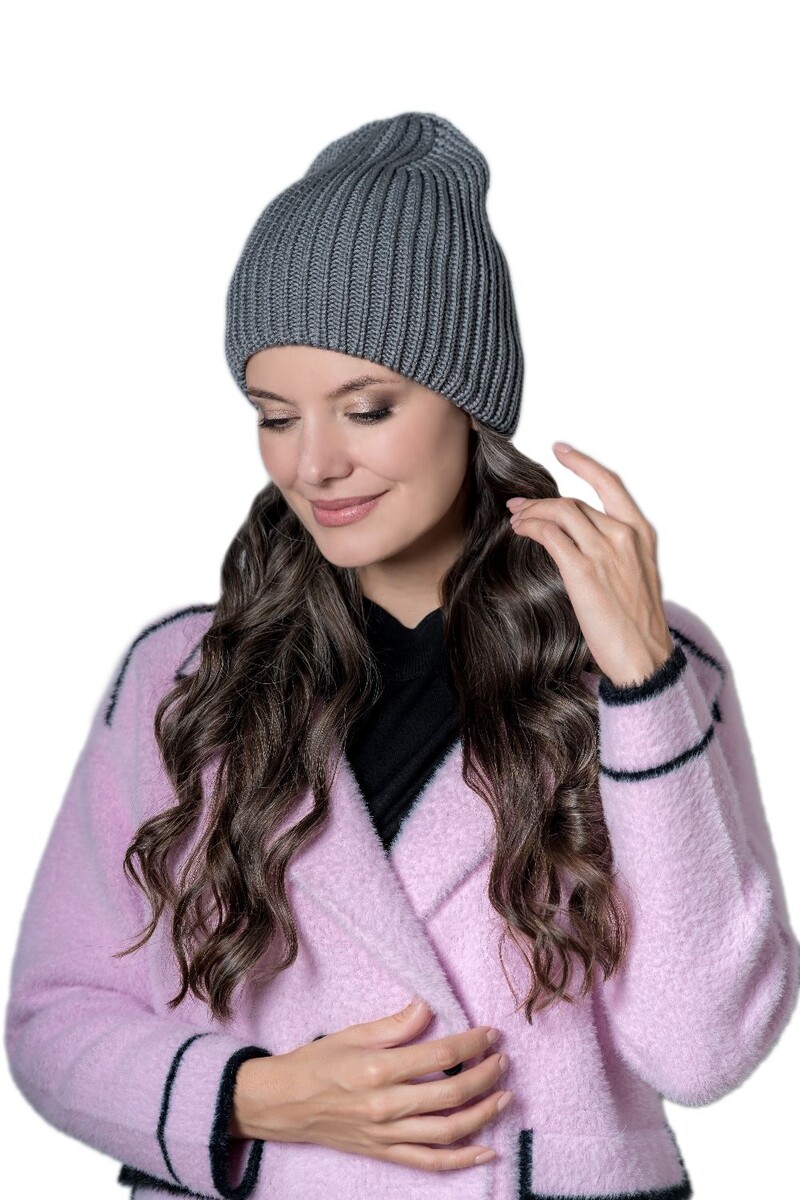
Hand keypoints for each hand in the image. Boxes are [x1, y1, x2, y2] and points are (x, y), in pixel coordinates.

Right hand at [229, 999, 509, 1171]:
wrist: (281, 1104)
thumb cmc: (315, 1063)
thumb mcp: (353, 1034)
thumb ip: (395, 1025)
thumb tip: (429, 1007)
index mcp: (378, 1070)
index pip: (440, 1055)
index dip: (472, 1043)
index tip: (491, 1033)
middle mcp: (386, 1106)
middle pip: (451, 1094)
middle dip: (485, 1076)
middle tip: (503, 1060)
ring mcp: (386, 1135)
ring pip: (447, 1131)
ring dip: (482, 1114)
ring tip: (504, 1096)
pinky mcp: (384, 1153)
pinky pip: (430, 1163)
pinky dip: (462, 1159)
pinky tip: (487, 1150)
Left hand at [506, 442, 674, 687]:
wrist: (645, 658)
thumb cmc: (638, 626)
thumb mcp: (635, 577)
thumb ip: (615, 553)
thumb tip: (581, 542)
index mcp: (641, 534)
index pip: (610, 483)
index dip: (582, 463)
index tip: (561, 450)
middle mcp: (625, 535)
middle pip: (574, 502)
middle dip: (541, 500)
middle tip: (518, 505)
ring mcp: (605, 551)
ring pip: (560, 512)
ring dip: (531, 512)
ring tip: (515, 520)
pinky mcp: (584, 570)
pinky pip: (550, 535)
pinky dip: (531, 527)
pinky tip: (520, 531)